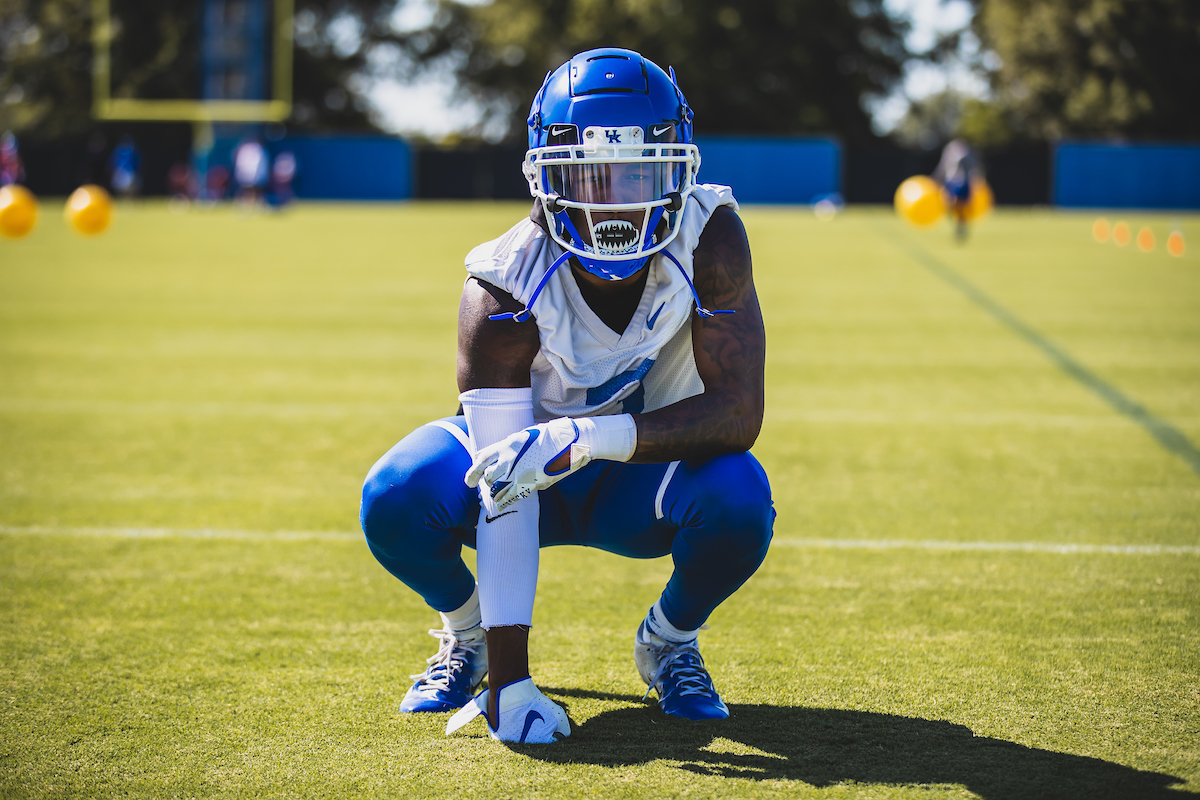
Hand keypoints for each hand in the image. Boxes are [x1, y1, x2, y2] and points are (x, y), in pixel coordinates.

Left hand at [465, 417, 590, 508]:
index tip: (472, 477)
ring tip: (492, 497)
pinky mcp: (532, 483)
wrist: (573, 441)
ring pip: (496, 488)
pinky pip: (511, 496)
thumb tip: (499, 455)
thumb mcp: (526, 435)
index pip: (482, 458)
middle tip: (486, 486)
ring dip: (493, 493)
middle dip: (486, 482)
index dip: (474, 469)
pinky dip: (503, 502)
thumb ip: (512, 446)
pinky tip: (500, 505)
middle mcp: (510, 458)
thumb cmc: (551, 436)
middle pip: (488, 475)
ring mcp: (521, 472)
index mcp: (508, 444)